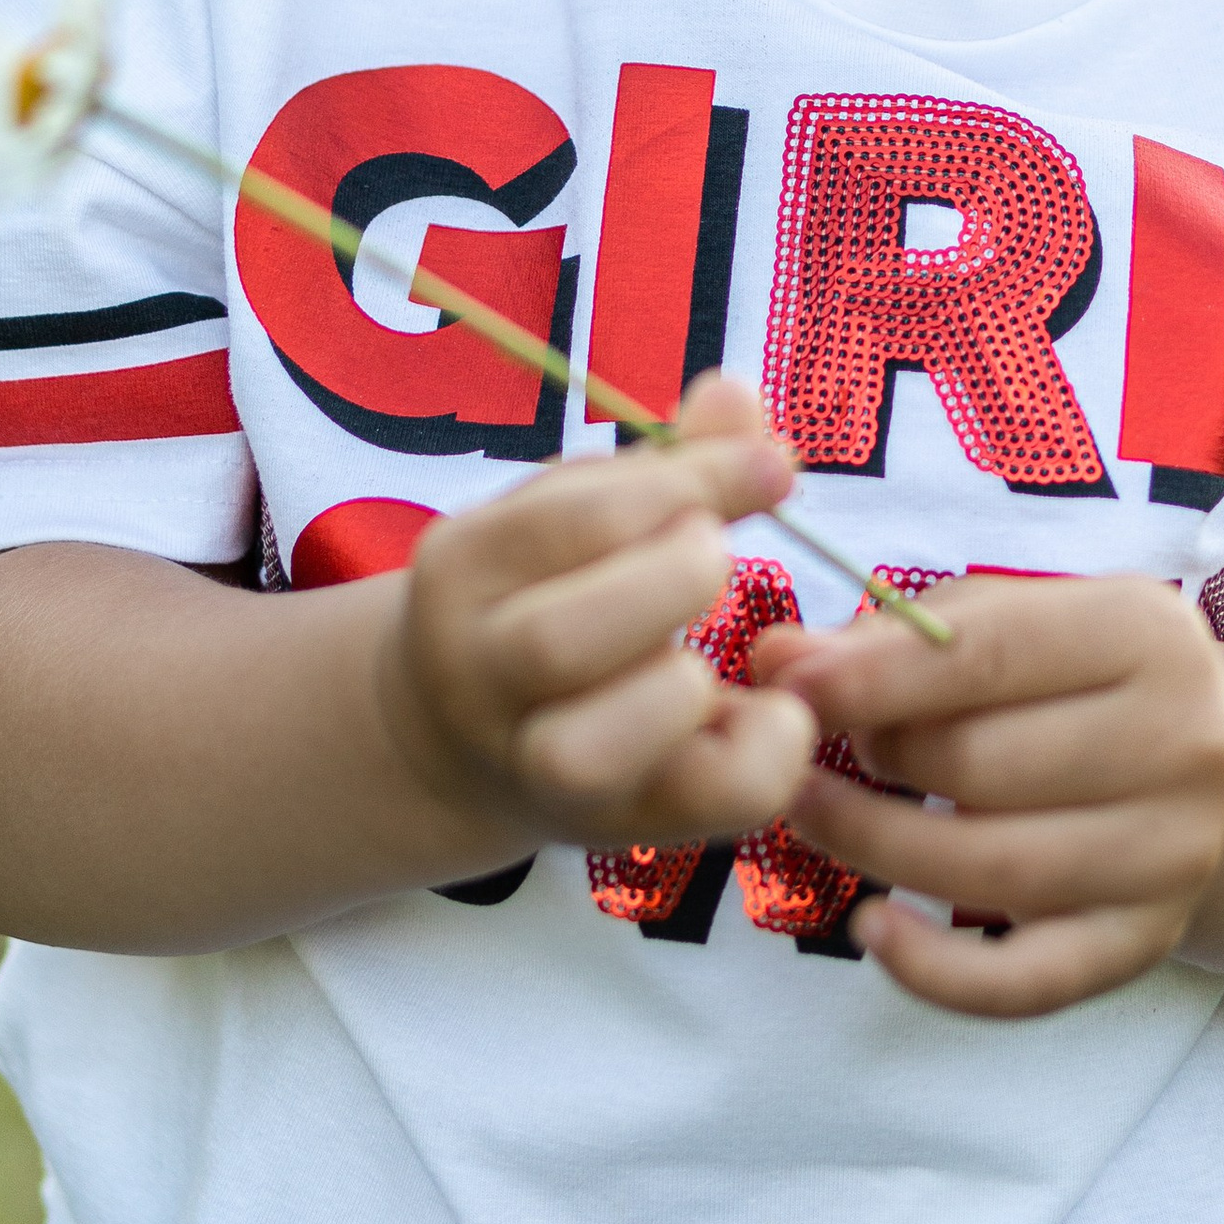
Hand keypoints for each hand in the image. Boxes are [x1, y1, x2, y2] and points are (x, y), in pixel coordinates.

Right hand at [371, 375, 816, 872]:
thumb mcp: (573, 515)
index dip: (692, 483)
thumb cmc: (542, 593)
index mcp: (465, 567)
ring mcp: (535, 765)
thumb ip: (661, 462)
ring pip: (585, 751)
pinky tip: (769, 710)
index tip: (772, 467)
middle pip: (556, 642)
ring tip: (714, 655)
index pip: (578, 517)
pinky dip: (758, 756)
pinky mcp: (612, 826)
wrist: (451, 739)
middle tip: (719, 558)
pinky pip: (694, 808)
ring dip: (678, 689)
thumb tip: (736, 397)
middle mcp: (479, 673)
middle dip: (668, 586)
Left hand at [754, 575, 1223, 1015]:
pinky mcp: (1145, 943)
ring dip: (873, 842)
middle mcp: (1183, 743)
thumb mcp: (1001, 619)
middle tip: (822, 740)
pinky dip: (935, 971)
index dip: (871, 676)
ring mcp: (1173, 855)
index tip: (785, 683)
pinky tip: (872, 929)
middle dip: (878, 752)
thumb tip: (778, 658)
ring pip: (988, 870)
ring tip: (811, 810)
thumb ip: (894, 637)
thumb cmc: (1066, 672)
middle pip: (979, 765)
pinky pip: (1025, 982)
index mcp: (1146, 634)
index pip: (986, 655)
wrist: (1188, 759)